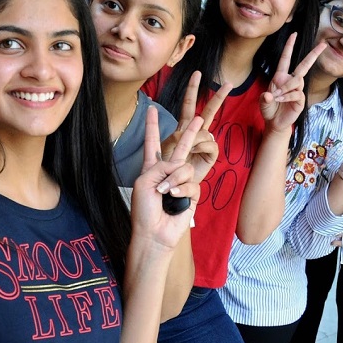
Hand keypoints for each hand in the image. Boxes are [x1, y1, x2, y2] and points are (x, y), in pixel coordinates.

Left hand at [131, 107, 202, 248]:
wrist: (153, 232)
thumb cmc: (143, 209)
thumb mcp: (144, 180)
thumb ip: (161, 166)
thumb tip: (180, 165)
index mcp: (151, 167)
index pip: (152, 143)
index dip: (152, 126)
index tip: (151, 109)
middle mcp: (167, 172)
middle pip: (180, 147)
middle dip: (190, 133)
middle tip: (199, 118)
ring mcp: (181, 183)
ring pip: (186, 168)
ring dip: (174, 179)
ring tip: (164, 192)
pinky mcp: (192, 195)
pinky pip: (192, 184)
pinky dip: (182, 190)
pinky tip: (173, 197)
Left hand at [161, 70, 231, 182]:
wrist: (168, 195)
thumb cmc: (161, 173)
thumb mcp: (163, 149)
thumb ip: (175, 137)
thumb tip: (191, 131)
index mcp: (181, 129)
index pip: (188, 105)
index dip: (192, 90)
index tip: (197, 73)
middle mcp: (195, 134)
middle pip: (208, 111)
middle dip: (218, 97)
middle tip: (229, 83)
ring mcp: (204, 145)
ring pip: (205, 130)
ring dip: (193, 137)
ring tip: (183, 152)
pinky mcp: (210, 156)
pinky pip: (209, 143)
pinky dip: (200, 146)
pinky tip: (193, 155)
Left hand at [260, 33, 326, 132]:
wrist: (274, 122)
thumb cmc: (269, 108)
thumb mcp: (263, 102)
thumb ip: (265, 98)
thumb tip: (269, 95)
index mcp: (280, 76)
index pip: (286, 58)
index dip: (289, 46)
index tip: (294, 34)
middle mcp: (291, 80)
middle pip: (304, 65)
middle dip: (314, 54)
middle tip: (323, 43)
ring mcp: (297, 89)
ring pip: (297, 80)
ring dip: (286, 87)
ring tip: (277, 96)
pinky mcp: (301, 99)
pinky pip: (297, 93)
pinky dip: (288, 96)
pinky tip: (281, 100)